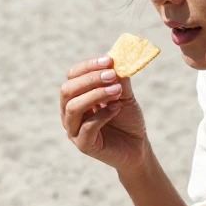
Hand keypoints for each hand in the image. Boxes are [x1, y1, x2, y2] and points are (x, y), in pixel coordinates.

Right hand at [60, 55, 148, 172]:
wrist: (138, 147)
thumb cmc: (128, 119)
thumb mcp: (124, 95)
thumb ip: (119, 79)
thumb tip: (117, 57)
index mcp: (76, 97)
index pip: (72, 76)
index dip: (88, 66)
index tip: (108, 60)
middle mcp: (69, 113)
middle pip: (67, 90)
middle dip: (90, 80)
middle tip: (112, 75)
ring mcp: (74, 130)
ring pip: (73, 107)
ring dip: (96, 95)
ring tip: (117, 90)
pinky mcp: (84, 145)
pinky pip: (87, 127)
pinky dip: (102, 115)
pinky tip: (117, 108)